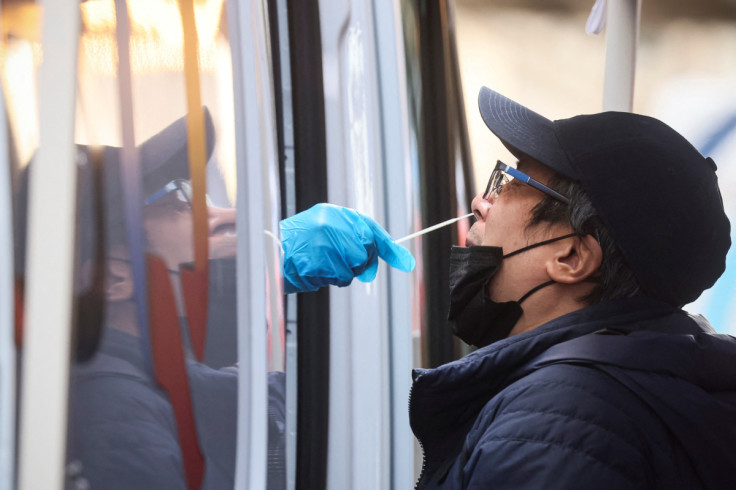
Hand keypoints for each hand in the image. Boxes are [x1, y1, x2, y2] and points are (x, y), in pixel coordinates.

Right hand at [279, 203, 415, 292]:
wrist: (270, 251)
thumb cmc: (304, 242)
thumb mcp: (330, 229)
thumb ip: (364, 240)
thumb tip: (406, 261)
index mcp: (332, 213)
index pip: (370, 229)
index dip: (387, 247)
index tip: (406, 262)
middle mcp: (327, 226)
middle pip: (363, 254)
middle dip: (359, 264)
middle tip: (343, 263)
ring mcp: (319, 246)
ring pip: (350, 270)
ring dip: (340, 274)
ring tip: (321, 264)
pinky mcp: (313, 264)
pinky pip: (334, 279)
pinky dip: (327, 279)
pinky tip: (313, 270)